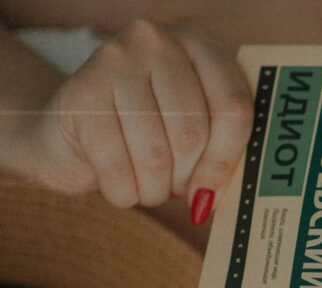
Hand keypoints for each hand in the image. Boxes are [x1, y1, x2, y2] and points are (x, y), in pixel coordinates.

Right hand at [18, 19, 252, 211]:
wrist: (74, 132)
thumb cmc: (150, 136)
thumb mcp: (193, 132)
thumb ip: (219, 152)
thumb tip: (215, 197)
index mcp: (200, 46)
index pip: (233, 109)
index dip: (225, 161)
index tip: (211, 193)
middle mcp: (157, 42)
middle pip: (193, 133)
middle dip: (185, 178)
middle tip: (174, 188)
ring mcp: (114, 62)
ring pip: (156, 155)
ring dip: (154, 190)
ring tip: (148, 188)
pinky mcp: (80, 94)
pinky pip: (116, 167)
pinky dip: (124, 192)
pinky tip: (122, 187)